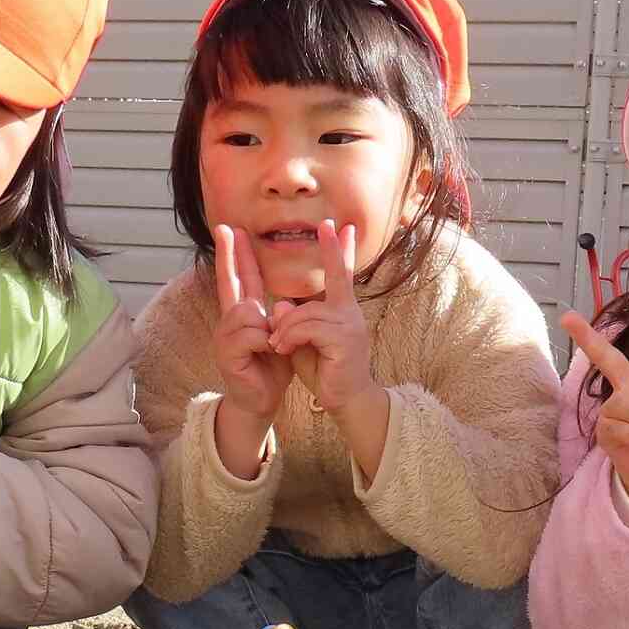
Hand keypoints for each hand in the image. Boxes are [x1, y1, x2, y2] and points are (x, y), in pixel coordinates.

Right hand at [209, 224, 292, 424]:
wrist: (261, 401)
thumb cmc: (272, 369)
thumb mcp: (282, 336)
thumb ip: (281, 317)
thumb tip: (283, 301)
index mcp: (245, 314)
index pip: (239, 277)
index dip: (236, 254)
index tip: (231, 230)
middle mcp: (230, 320)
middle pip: (228, 281)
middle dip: (227, 254)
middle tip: (225, 227)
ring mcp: (225, 335)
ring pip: (248, 311)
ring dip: (267, 326)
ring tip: (273, 345)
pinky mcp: (226, 352)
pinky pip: (251, 334)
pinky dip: (264, 342)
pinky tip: (266, 353)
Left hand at [265, 220, 375, 412]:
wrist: (346, 402)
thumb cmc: (326, 372)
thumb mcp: (303, 342)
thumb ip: (293, 322)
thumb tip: (279, 303)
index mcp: (343, 310)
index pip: (342, 275)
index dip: (341, 251)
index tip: (343, 227)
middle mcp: (350, 313)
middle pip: (335, 279)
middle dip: (332, 251)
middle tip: (327, 226)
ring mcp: (350, 325)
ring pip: (306, 311)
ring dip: (286, 327)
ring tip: (277, 345)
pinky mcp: (344, 340)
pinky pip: (307, 328)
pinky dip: (290, 337)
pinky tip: (284, 349)